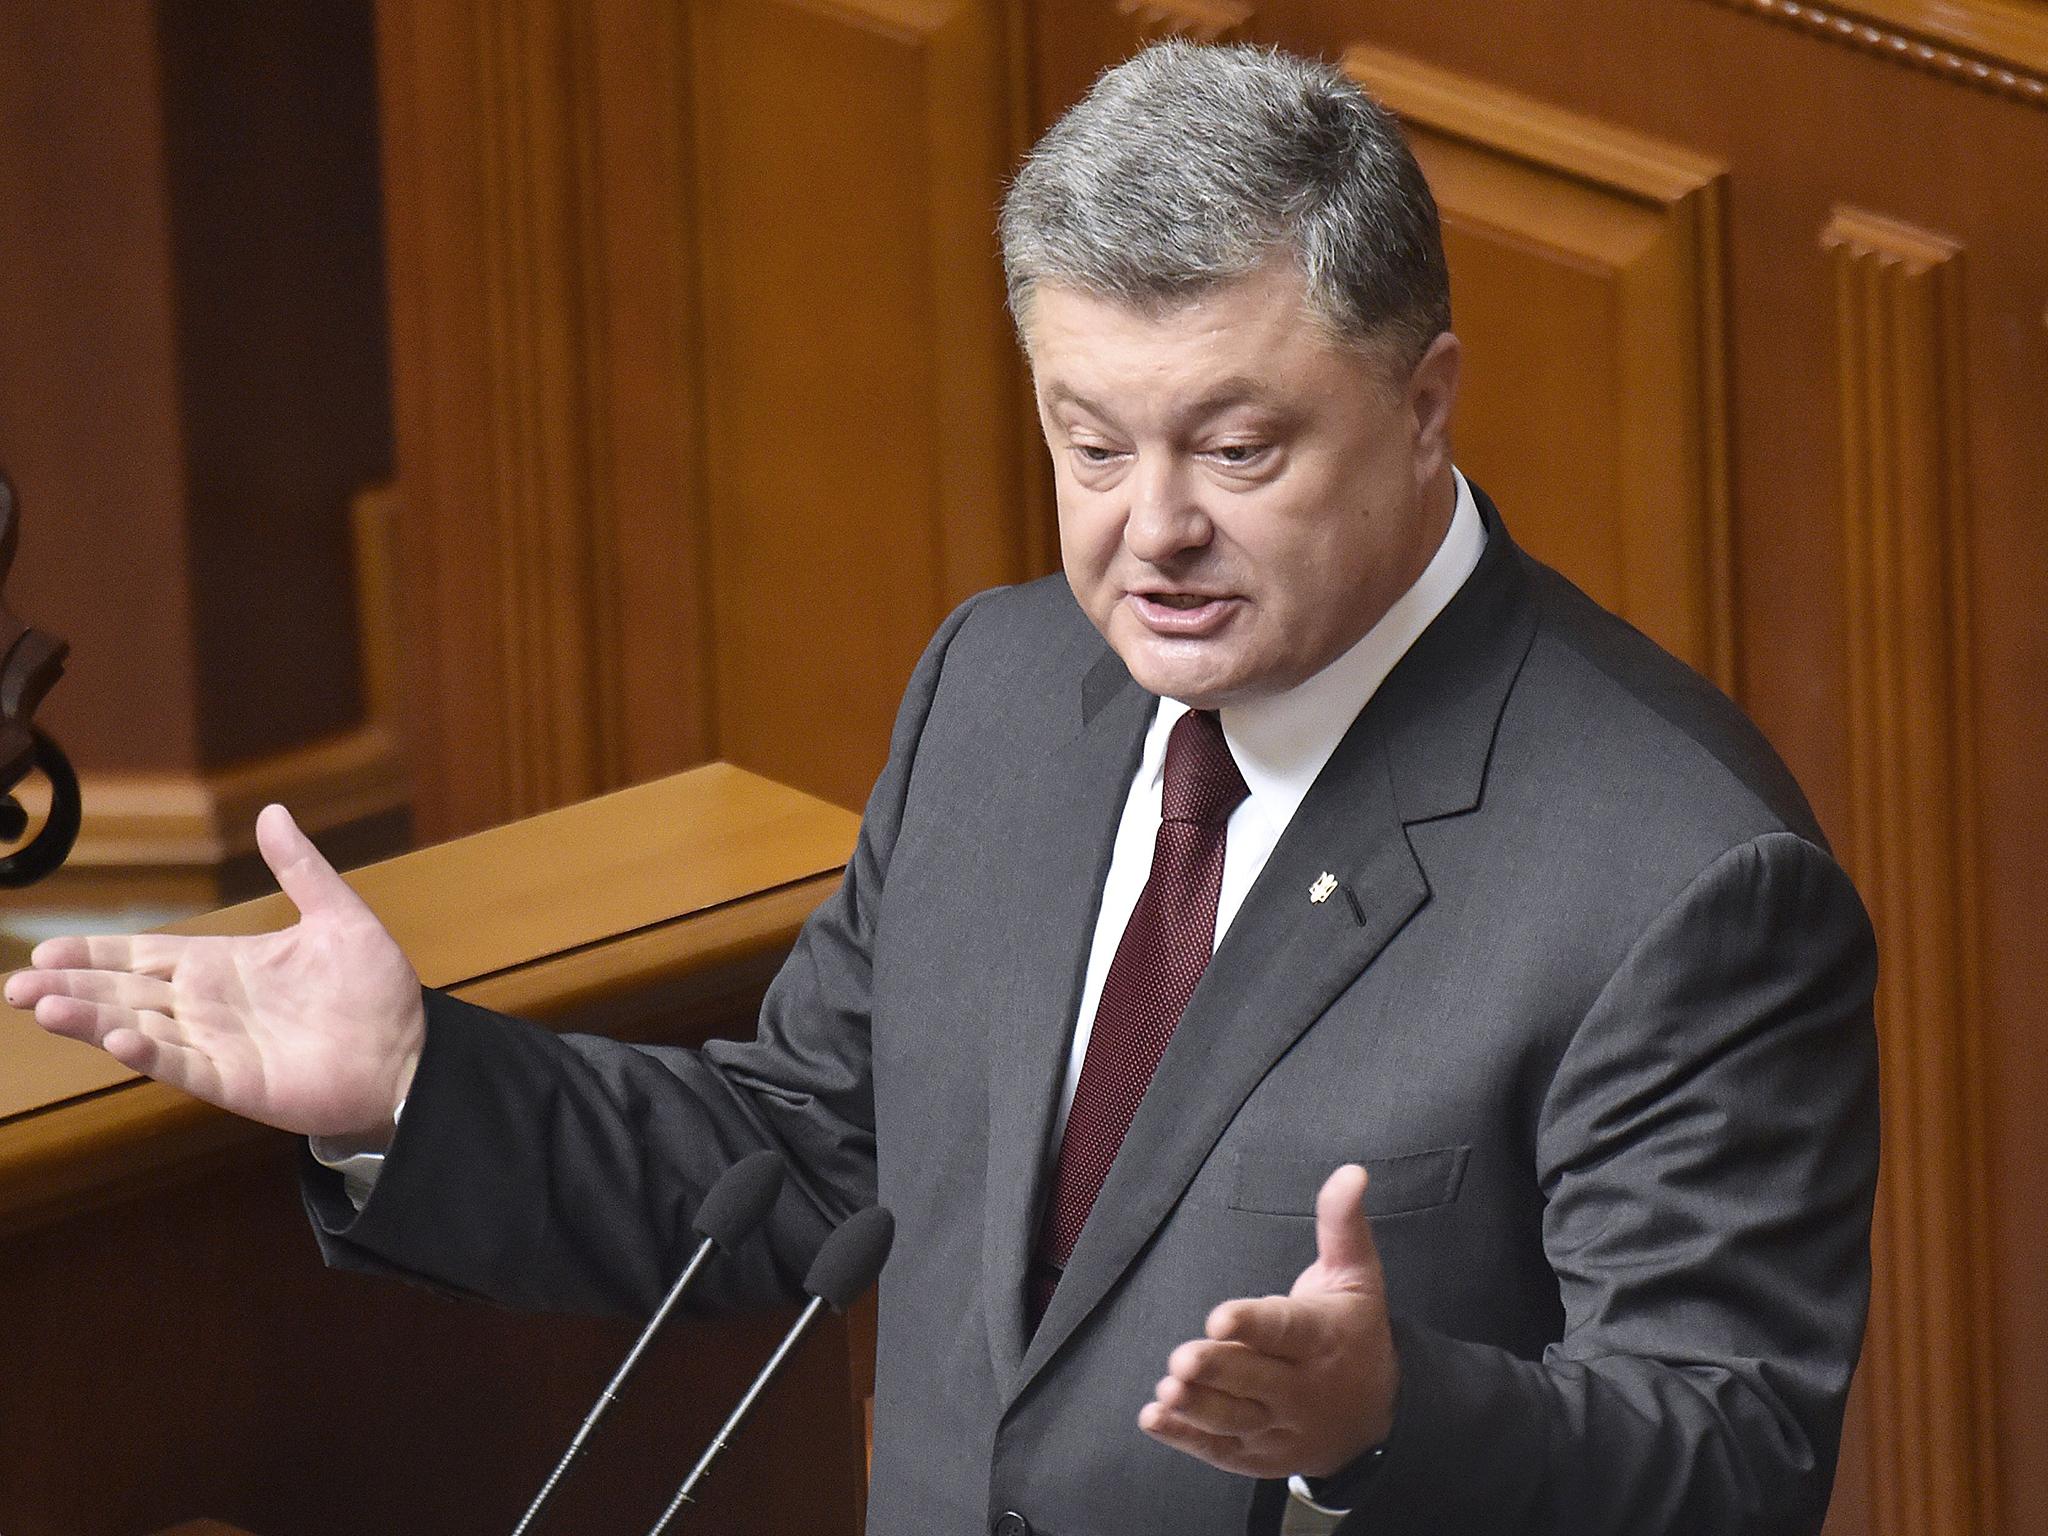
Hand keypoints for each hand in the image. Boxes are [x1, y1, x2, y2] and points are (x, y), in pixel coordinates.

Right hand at [5, 803, 424, 1142]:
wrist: (412, 1055)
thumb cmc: (376, 991)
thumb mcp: (339, 917)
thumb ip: (301, 869)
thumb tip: (272, 810)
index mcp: (224, 965)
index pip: (143, 956)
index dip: (95, 952)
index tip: (43, 949)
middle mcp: (209, 1007)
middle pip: (124, 993)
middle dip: (70, 988)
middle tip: (15, 987)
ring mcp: (218, 1046)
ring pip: (140, 1029)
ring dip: (92, 1020)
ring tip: (44, 1007)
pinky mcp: (237, 1082)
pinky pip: (184, 1067)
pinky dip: (150, 1055)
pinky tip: (117, 1040)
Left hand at [1140, 1164, 1397, 1479]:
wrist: (1381, 1415)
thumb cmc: (1355, 1331)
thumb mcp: (1357, 1274)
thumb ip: (1342, 1223)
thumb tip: (1351, 1171)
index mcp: (1322, 1337)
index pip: (1285, 1330)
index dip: (1252, 1324)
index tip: (1220, 1317)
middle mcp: (1303, 1386)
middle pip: (1255, 1379)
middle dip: (1218, 1369)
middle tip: (1182, 1359)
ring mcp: (1281, 1425)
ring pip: (1235, 1419)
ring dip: (1199, 1407)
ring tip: (1167, 1388)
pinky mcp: (1260, 1453)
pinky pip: (1220, 1449)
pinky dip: (1186, 1437)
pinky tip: (1155, 1418)